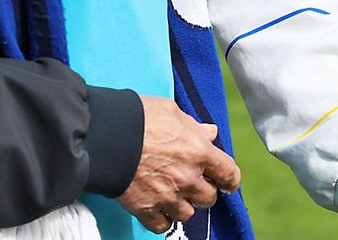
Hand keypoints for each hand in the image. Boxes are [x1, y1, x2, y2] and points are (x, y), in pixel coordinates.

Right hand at [115, 95, 240, 233]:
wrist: (108, 137)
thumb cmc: (140, 118)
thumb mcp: (173, 112)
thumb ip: (195, 127)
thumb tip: (210, 133)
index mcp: (200, 152)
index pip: (229, 174)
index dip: (230, 180)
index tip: (227, 182)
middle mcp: (188, 178)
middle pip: (209, 198)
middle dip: (204, 192)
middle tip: (194, 184)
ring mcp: (167, 197)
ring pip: (187, 214)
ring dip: (183, 206)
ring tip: (174, 196)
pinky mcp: (146, 209)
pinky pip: (162, 226)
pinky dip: (162, 220)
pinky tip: (158, 209)